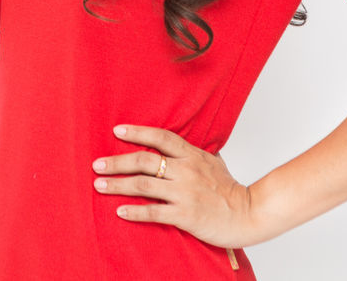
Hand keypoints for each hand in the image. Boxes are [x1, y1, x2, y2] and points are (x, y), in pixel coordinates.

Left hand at [92, 124, 259, 248]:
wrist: (249, 214)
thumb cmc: (230, 190)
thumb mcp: (214, 163)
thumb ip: (194, 153)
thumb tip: (181, 144)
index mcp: (192, 155)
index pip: (161, 137)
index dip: (138, 133)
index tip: (117, 131)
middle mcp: (186, 170)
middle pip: (145, 161)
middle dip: (117, 162)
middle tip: (96, 165)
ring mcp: (185, 193)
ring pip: (144, 185)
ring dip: (117, 185)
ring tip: (99, 186)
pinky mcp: (185, 215)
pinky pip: (154, 212)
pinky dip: (135, 211)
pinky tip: (120, 211)